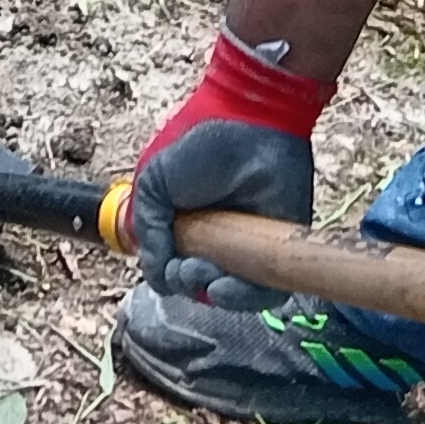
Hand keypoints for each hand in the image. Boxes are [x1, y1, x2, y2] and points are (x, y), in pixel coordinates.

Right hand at [127, 32, 326, 306]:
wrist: (252, 124)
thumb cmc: (200, 145)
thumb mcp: (154, 182)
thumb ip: (147, 230)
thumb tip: (158, 275)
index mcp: (184, 223)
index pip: (171, 267)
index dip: (165, 273)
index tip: (166, 263)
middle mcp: (215, 239)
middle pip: (197, 285)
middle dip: (186, 283)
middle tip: (188, 267)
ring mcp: (246, 247)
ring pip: (228, 294)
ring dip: (211, 293)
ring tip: (205, 274)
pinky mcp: (277, 251)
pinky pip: (263, 293)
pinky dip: (242, 298)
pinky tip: (223, 286)